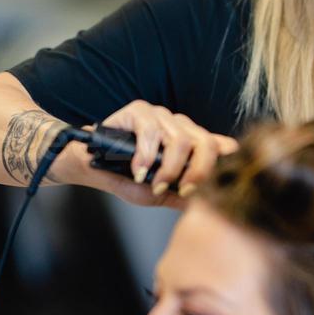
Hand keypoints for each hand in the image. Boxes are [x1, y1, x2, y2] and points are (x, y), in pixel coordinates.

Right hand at [53, 100, 238, 207]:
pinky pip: (151, 130)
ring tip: (156, 184)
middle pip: (207, 143)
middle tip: (185, 189)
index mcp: (190, 143)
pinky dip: (146, 155)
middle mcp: (180, 127)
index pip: (221, 146)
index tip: (211, 188)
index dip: (224, 165)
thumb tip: (207, 204)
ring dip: (169, 168)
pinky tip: (138, 170)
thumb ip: (182, 196)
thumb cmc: (124, 177)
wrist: (89, 165)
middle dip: (199, 171)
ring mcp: (161, 116)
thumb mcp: (157, 194)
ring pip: (181, 139)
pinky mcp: (139, 111)